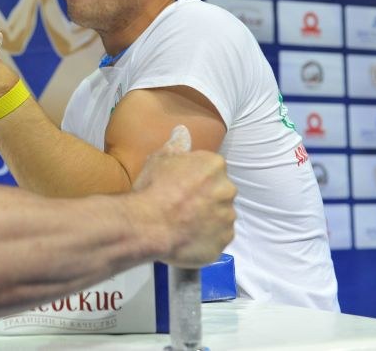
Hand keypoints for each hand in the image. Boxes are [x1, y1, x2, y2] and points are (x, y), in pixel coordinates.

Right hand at [132, 126, 235, 267]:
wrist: (148, 225)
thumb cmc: (152, 189)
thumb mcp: (158, 159)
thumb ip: (175, 146)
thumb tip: (182, 131)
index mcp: (214, 166)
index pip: (211, 169)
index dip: (195, 178)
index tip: (180, 185)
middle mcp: (227, 190)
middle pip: (219, 192)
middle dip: (205, 198)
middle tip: (181, 205)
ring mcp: (227, 219)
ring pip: (220, 217)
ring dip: (207, 219)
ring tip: (182, 224)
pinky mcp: (222, 243)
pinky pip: (216, 240)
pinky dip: (205, 239)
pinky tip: (185, 238)